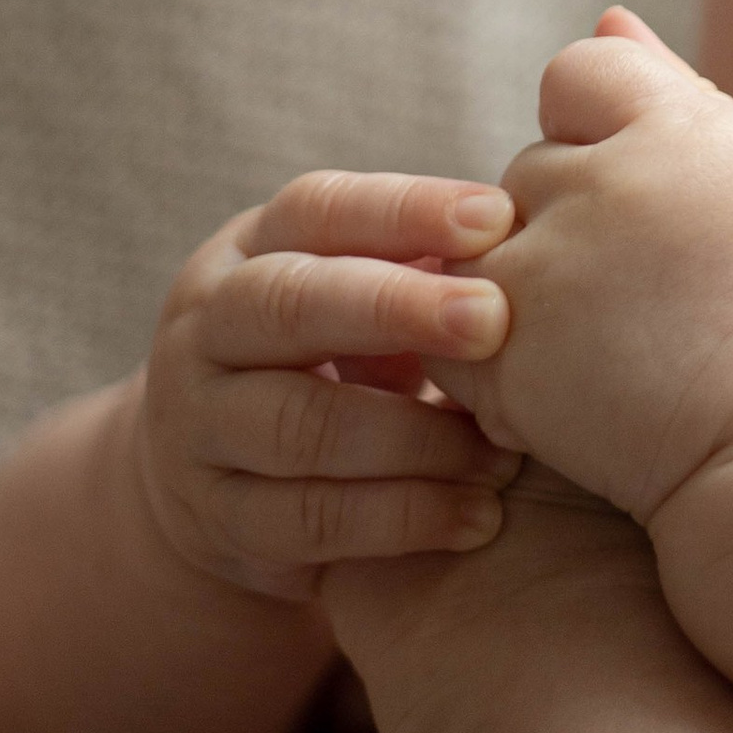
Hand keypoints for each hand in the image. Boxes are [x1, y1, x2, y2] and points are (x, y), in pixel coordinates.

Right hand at [137, 171, 525, 604]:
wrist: (213, 481)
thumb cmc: (327, 359)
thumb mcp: (353, 297)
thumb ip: (420, 264)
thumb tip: (532, 230)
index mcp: (247, 254)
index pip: (317, 210)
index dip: (404, 210)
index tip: (497, 219)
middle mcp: (206, 333)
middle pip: (290, 305)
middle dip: (397, 308)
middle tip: (494, 320)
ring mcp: (200, 429)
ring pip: (302, 426)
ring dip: (417, 438)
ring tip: (504, 453)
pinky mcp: (219, 522)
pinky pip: (311, 521)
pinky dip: (403, 519)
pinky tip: (478, 517)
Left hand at [444, 14, 732, 523]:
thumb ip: (670, 90)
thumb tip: (605, 15)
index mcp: (670, 126)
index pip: (578, 73)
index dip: (602, 127)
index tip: (645, 192)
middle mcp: (598, 184)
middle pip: (535, 166)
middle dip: (574, 217)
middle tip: (649, 290)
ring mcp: (541, 274)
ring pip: (485, 247)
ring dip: (529, 285)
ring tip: (613, 342)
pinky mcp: (501, 358)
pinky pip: (456, 332)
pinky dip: (501, 360)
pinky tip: (577, 384)